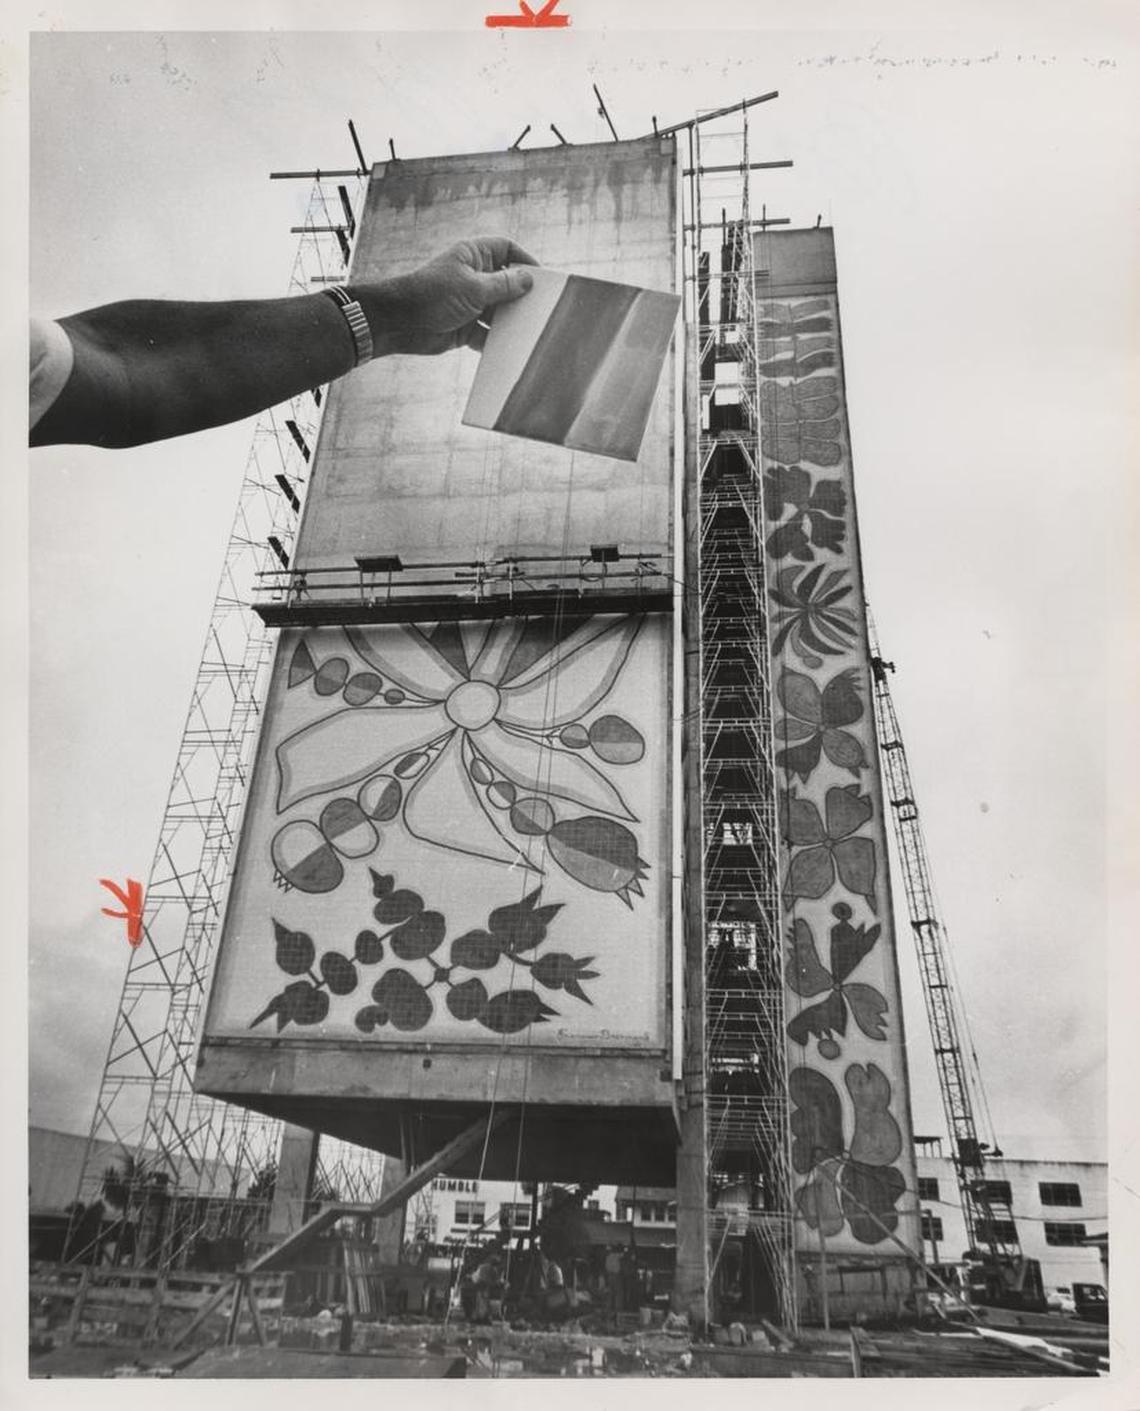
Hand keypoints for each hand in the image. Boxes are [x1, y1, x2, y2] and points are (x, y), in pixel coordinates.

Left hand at [359, 237, 537, 356]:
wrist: (400, 322)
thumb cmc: (432, 294)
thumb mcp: (473, 287)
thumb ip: (503, 285)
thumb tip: (529, 280)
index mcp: (474, 256)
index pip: (506, 249)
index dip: (524, 260)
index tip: (543, 277)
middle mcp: (474, 277)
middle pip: (507, 283)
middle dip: (522, 296)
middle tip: (543, 307)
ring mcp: (471, 303)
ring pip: (500, 311)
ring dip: (511, 321)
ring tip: (530, 330)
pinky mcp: (466, 327)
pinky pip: (488, 334)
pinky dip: (497, 341)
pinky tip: (510, 348)